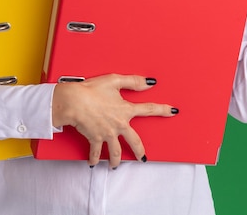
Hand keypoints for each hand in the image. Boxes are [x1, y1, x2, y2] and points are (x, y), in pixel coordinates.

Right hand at [51, 74, 177, 167]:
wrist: (74, 102)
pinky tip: (94, 163)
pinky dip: (94, 159)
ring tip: (116, 166)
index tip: (173, 112)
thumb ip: (133, 81)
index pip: (148, 109)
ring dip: (116, 160)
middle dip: (140, 151)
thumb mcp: (114, 80)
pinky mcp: (94, 139)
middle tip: (144, 158)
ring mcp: (107, 134)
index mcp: (125, 110)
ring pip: (115, 152)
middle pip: (134, 141)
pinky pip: (96, 152)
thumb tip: (150, 83)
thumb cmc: (91, 90)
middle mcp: (119, 125)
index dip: (162, 110)